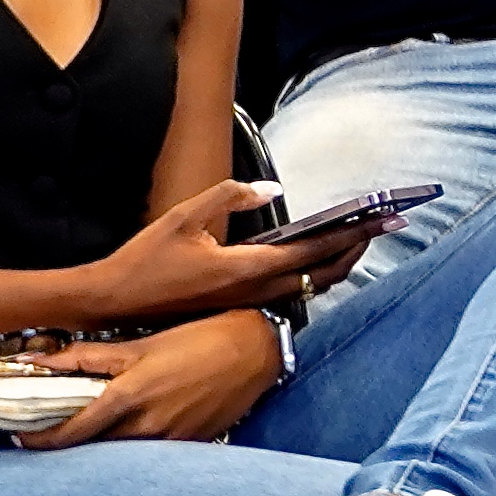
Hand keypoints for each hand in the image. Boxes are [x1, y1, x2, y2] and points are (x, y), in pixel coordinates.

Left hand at [24, 313, 287, 448]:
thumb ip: (87, 357)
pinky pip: (154, 454)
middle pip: (93, 450)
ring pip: (123, 453)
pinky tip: (136, 431)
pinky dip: (137, 445)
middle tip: (51, 434)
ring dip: (104, 446)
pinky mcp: (193, 444)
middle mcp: (146, 426)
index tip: (22, 438)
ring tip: (93, 433)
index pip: (71, 433)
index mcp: (127, 399)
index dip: (41, 440)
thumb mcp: (139, 345)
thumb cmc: (197, 339)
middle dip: (70, 445)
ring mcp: (171, 440)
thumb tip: (39, 361)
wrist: (256, 350)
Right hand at [103, 178, 368, 320]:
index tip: (382, 220)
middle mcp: (256, 290)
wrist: (113, 302)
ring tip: (355, 240)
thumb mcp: (184, 217)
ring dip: (336, 264)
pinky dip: (312, 275)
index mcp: (248, 268)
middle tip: (382, 227)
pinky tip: (314, 260)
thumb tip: (271, 189)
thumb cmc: (145, 259)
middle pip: (324, 275)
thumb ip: (229, 198)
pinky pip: (289, 291)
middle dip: (356, 251)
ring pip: (309, 286)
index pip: (314, 251)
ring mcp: (248, 302)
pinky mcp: (238, 306)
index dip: (352, 235)